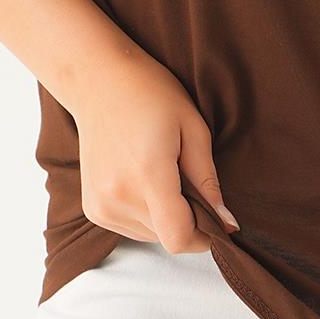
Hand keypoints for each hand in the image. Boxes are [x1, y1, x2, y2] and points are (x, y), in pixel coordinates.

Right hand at [72, 45, 240, 253]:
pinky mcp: (92, 208)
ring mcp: (101, 205)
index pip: (178, 237)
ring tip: (163, 172)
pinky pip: (131, 228)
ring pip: (151, 236)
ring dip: (165, 217)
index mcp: (148, 173)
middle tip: (187, 177)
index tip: (216, 219)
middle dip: (187, 218)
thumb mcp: (193, 126)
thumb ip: (208, 180)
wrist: (99, 81)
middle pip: (167, 237)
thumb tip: (227, 222)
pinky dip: (146, 213)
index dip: (204, 237)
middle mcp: (118, 196)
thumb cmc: (151, 94)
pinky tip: (143, 178)